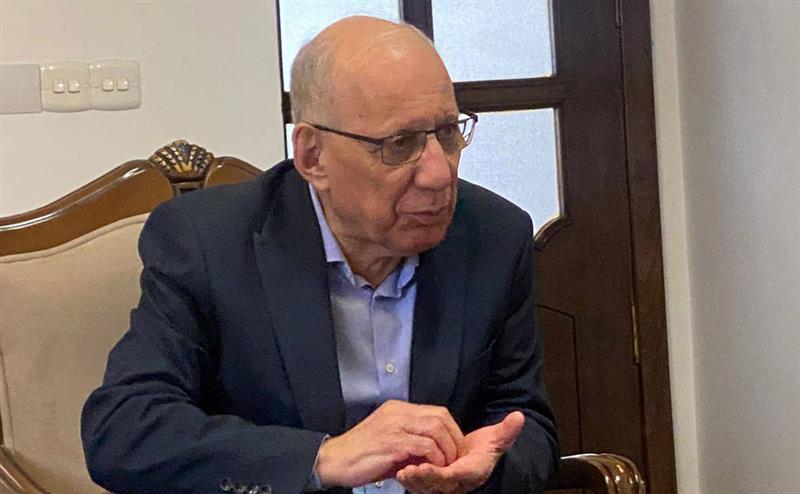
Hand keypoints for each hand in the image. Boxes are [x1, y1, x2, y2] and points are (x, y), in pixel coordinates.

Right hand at [315, 400, 464, 487]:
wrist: (334, 460)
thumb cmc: (361, 454)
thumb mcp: (389, 439)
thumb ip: (410, 438)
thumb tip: (435, 450)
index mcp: (397, 409)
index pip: (436, 412)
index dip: (451, 430)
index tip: (455, 448)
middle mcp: (397, 413)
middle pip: (440, 417)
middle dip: (454, 439)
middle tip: (456, 458)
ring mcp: (394, 426)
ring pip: (435, 428)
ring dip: (446, 449)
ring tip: (447, 464)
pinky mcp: (391, 442)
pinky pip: (423, 445)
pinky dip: (434, 457)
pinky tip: (432, 467)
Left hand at [396, 411, 524, 493]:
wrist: (477, 458)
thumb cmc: (485, 449)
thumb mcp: (497, 440)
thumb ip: (507, 431)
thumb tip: (519, 416)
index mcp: (472, 472)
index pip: (455, 476)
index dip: (439, 474)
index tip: (424, 468)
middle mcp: (458, 483)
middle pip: (438, 486)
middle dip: (422, 481)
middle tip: (406, 472)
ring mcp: (444, 486)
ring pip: (426, 488)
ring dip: (413, 482)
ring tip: (400, 472)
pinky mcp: (433, 484)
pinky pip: (420, 485)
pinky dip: (409, 480)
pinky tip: (397, 470)